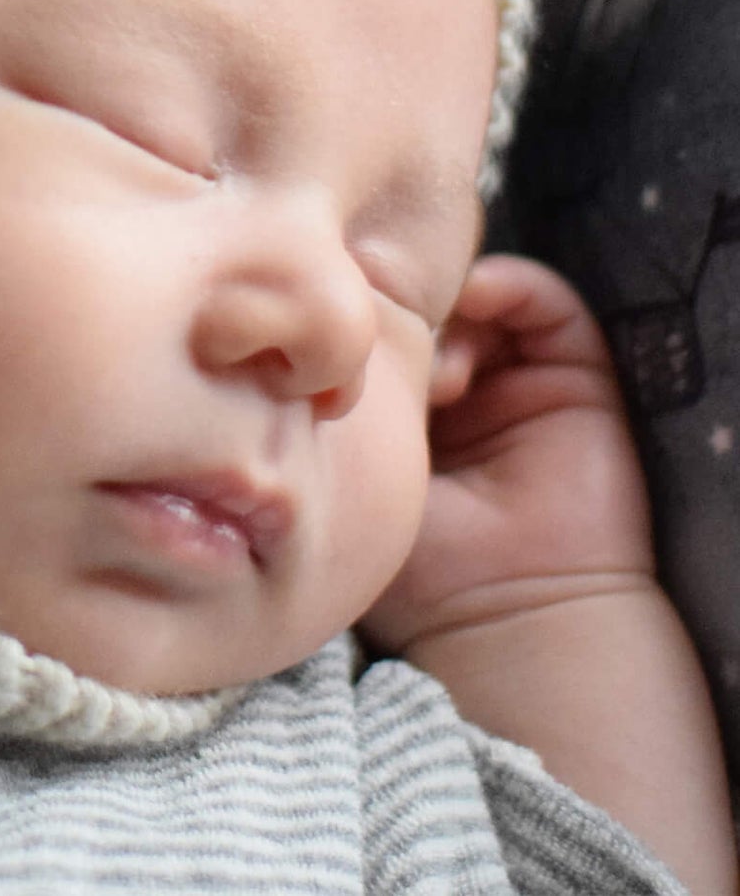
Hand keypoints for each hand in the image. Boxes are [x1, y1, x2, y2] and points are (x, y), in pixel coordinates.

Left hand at [360, 252, 655, 658]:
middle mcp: (468, 389)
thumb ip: (350, 402)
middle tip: (380, 349)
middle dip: (403, 312)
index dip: (360, 321)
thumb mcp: (366, 466)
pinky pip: (545, 299)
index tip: (335, 339)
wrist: (510, 613)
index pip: (385, 331)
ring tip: (431, 366)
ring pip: (479, 296)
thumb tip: (325, 334)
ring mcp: (521, 379)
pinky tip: (471, 322)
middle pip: (429, 304)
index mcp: (413, 413)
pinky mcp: (577, 376)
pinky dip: (506, 289)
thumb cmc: (422, 563)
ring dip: (449, 309)